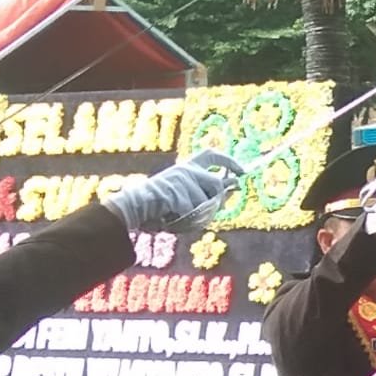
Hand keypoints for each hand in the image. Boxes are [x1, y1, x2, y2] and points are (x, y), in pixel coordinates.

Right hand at [104, 150, 244, 233]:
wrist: (133, 207)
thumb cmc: (160, 205)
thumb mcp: (184, 193)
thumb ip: (206, 191)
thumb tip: (233, 188)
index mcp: (187, 167)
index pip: (210, 155)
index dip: (229, 162)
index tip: (241, 171)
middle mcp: (185, 170)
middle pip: (217, 184)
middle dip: (220, 200)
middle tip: (211, 210)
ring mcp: (180, 181)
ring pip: (206, 202)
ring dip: (199, 215)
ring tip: (181, 216)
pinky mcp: (175, 193)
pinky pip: (193, 212)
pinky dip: (187, 221)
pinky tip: (174, 218)